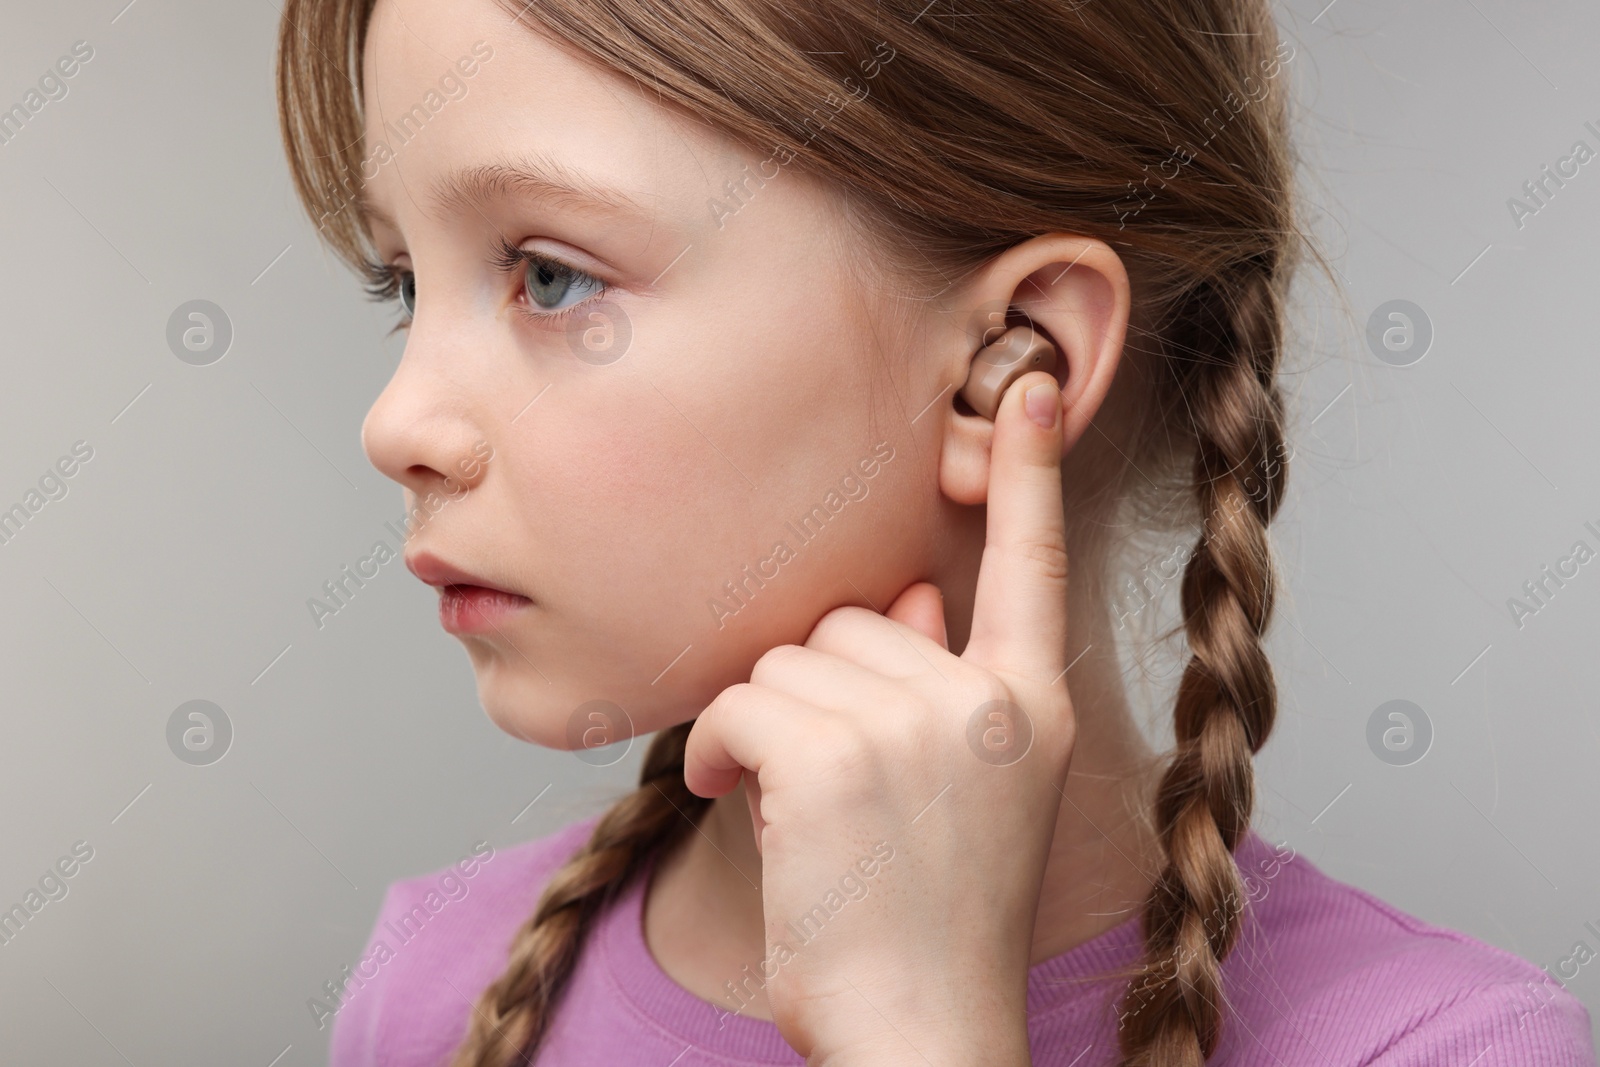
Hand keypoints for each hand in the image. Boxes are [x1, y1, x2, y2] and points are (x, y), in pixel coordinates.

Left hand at [685, 371, 1074, 1066]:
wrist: (924, 1036)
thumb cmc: (928, 922)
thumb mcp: (970, 794)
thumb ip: (939, 681)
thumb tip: (912, 592)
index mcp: (1032, 706)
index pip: (1033, 564)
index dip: (1027, 472)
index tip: (1028, 384)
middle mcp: (989, 701)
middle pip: (855, 618)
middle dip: (817, 691)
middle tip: (831, 789)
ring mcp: (921, 725)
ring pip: (787, 659)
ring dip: (765, 728)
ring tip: (803, 814)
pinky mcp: (839, 755)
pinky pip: (743, 700)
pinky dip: (724, 751)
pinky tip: (751, 805)